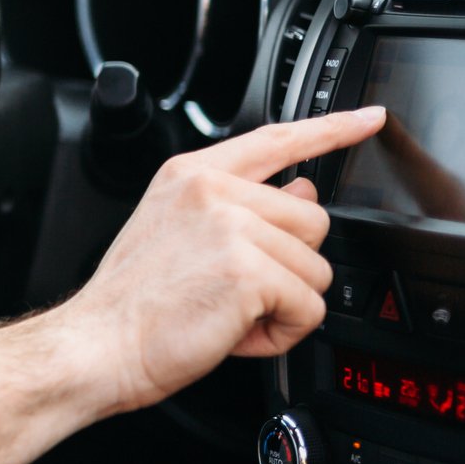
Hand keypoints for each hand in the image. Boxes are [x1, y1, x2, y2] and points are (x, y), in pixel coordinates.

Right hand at [55, 107, 387, 414]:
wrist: (97, 344)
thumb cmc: (132, 303)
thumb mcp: (180, 235)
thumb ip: (242, 208)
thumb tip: (301, 194)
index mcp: (191, 175)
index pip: (276, 140)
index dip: (330, 130)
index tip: (367, 119)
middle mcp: (212, 190)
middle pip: (314, 221)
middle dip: (289, 267)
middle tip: (234, 292)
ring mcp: (231, 226)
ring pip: (316, 269)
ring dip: (284, 306)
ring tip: (229, 314)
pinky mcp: (249, 271)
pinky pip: (309, 308)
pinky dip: (283, 334)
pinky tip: (238, 333)